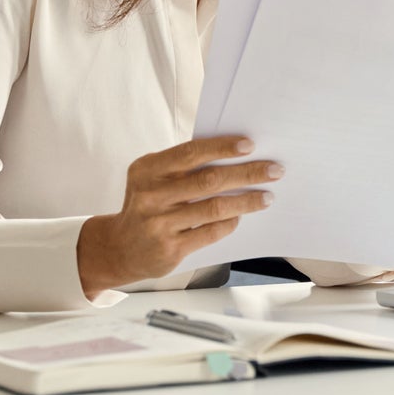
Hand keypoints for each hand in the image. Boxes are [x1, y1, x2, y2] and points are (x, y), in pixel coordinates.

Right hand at [77, 135, 280, 297]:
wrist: (119, 248)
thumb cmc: (148, 204)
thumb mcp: (153, 178)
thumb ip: (183, 166)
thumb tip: (235, 154)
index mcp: (147, 170)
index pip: (191, 152)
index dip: (222, 147)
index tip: (250, 145)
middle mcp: (151, 196)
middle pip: (209, 180)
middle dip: (247, 173)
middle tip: (274, 170)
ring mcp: (159, 224)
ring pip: (214, 207)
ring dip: (247, 200)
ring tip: (267, 196)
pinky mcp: (170, 249)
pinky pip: (210, 232)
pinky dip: (230, 222)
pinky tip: (241, 216)